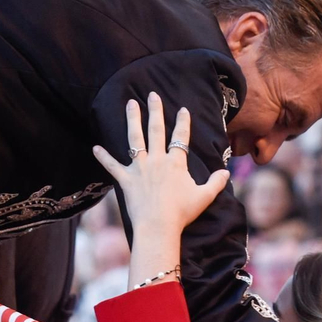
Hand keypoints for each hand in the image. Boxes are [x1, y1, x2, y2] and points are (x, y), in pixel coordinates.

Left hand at [93, 93, 228, 238]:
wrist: (158, 226)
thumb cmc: (181, 213)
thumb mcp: (204, 197)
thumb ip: (216, 182)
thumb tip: (226, 172)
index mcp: (176, 163)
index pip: (181, 137)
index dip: (183, 122)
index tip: (183, 109)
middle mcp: (157, 160)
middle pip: (156, 130)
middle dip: (155, 111)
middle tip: (152, 95)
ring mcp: (140, 168)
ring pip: (135, 139)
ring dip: (133, 120)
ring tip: (130, 104)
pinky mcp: (126, 180)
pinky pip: (112, 166)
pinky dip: (103, 157)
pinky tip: (95, 148)